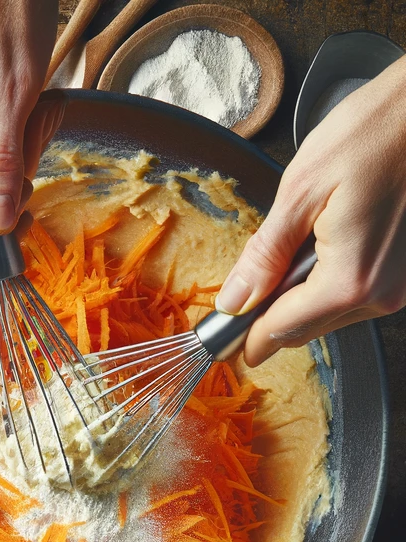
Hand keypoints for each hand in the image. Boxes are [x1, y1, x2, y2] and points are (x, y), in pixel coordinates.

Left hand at [215, 56, 405, 365]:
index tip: (222, 343)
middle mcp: (383, 292)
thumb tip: (235, 301)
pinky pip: (357, 293)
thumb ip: (264, 255)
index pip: (282, 329)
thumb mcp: (301, 192)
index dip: (245, 338)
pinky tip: (324, 246)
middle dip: (270, 318)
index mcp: (350, 280)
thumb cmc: (376, 132)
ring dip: (301, 297)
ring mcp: (401, 284)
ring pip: (331, 314)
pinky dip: (330, 282)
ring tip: (293, 253)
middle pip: (307, 328)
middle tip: (240, 301)